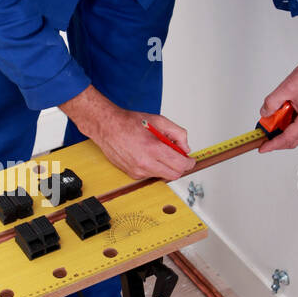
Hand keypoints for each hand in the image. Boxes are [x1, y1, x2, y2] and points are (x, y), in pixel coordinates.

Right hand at [60, 87, 194, 179]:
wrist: (107, 127)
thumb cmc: (129, 123)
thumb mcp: (159, 121)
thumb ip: (177, 134)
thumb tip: (185, 148)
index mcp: (153, 149)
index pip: (180, 165)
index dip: (189, 163)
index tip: (190, 160)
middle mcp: (145, 163)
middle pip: (174, 174)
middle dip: (180, 166)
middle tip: (178, 157)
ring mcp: (138, 171)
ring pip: (162, 175)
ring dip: (166, 166)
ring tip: (159, 152)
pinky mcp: (132, 174)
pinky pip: (150, 175)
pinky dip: (154, 167)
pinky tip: (148, 155)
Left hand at [258, 57, 297, 151]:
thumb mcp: (286, 88)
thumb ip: (272, 102)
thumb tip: (265, 114)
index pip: (288, 138)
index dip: (273, 145)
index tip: (263, 148)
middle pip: (295, 140)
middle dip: (278, 142)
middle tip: (265, 140)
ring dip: (286, 135)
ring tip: (272, 130)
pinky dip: (293, 128)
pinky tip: (284, 122)